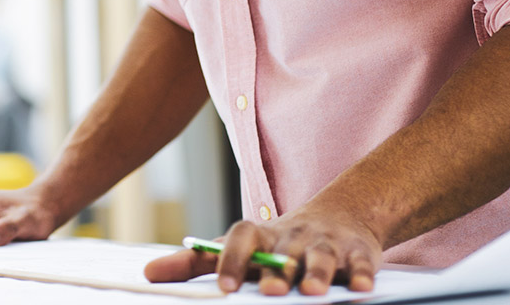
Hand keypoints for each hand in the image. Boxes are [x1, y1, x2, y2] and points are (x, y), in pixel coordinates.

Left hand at [142, 202, 381, 294]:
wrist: (338, 218)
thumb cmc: (275, 245)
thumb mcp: (237, 249)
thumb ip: (194, 263)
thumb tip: (147, 273)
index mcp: (260, 236)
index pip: (240, 238)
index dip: (231, 261)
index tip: (222, 288)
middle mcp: (292, 238)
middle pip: (284, 252)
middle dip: (278, 272)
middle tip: (270, 292)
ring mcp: (327, 244)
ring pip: (322, 257)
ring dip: (319, 274)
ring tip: (314, 293)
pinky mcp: (359, 254)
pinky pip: (362, 264)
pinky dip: (362, 275)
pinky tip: (361, 288)